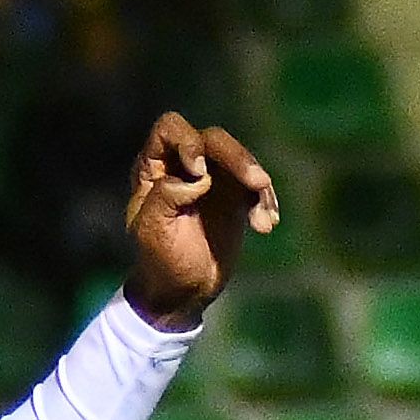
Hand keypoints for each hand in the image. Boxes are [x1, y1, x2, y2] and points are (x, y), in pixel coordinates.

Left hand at [122, 113, 277, 331]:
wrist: (181, 290)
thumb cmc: (159, 258)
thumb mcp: (152, 230)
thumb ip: (167, 196)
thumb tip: (200, 177)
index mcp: (155, 166)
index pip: (170, 129)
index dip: (187, 140)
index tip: (199, 170)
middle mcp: (184, 163)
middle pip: (213, 138)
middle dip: (236, 157)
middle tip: (257, 183)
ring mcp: (213, 177)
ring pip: (239, 159)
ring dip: (256, 183)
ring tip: (263, 220)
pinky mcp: (235, 196)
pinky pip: (255, 186)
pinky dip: (264, 202)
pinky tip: (266, 225)